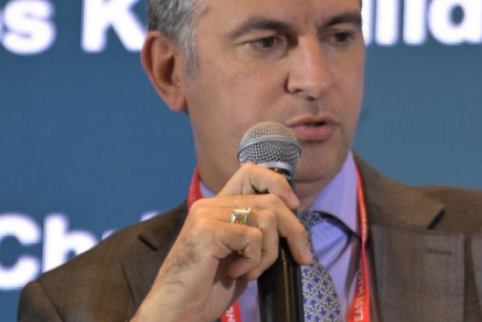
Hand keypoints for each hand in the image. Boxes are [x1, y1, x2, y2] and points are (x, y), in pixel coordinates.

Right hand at [132, 163, 313, 321]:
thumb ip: (256, 233)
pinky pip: (252, 237)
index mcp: (217, 206)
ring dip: (269, 253)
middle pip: (271, 200)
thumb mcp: (239, 254)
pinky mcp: (207, 230)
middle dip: (294, 230)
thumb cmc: (207, 288)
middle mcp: (210, 204)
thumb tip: (292, 226)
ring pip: (266, 219)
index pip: (252, 172)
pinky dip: (253, 260)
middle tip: (302, 257)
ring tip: (251, 271)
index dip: (277, 184)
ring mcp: (207, 215)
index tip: (294, 206)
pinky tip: (234, 272)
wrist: (179, 309)